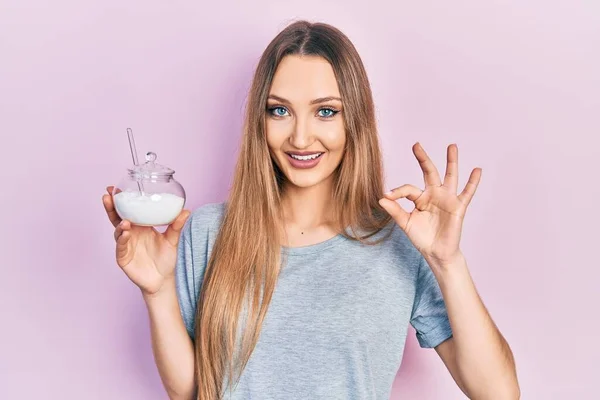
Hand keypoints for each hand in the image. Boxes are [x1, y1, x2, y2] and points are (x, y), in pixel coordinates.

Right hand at [102, 186, 190, 295]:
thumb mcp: (172, 240)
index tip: (116, 187)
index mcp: (141, 226)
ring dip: (119, 223)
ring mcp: (126, 245)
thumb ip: (177, 226)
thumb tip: (186, 211)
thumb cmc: (166, 258)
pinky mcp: (123, 258)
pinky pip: (121, 246)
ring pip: (118, 231)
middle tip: (107, 195)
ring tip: (124, 219)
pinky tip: (125, 232)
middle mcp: (131, 233)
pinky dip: (123, 239)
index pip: (128, 210)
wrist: (163, 280)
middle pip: (117, 217)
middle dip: (111, 206)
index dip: (121, 199)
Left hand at [379, 143, 480, 265]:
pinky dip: (472, 182)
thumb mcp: (406, 223)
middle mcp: (434, 194)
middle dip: (423, 158)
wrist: (436, 252)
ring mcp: (447, 199)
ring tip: (451, 146)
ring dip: (451, 161)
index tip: (388, 195)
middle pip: (429, 172)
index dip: (398, 191)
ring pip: (450, 176)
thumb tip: (381, 198)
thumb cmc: (422, 237)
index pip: (408, 188)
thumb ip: (395, 211)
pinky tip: (477, 170)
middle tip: (416, 144)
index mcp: (420, 198)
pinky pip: (467, 193)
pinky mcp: (458, 207)